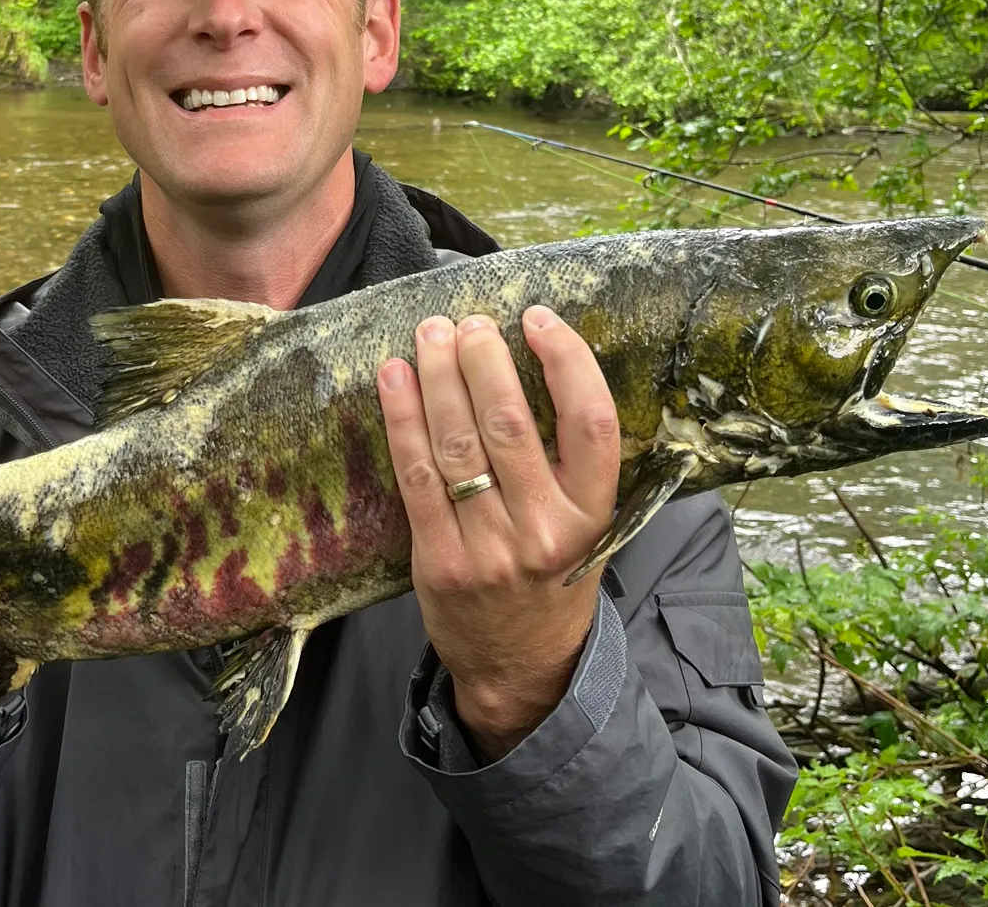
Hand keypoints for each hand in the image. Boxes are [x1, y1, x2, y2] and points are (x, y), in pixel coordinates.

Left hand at [377, 307, 619, 760]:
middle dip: (484, 359)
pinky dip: (402, 418)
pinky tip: (394, 378)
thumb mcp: (590, 527)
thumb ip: (572, 462)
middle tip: (469, 321)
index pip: (591, 422)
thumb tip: (537, 361)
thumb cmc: (555, 577)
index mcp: (593, 514)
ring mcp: (489, 548)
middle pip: (511, 423)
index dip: (566, 360)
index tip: (538, 317)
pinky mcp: (439, 560)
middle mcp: (545, 530)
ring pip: (458, 442)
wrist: (522, 669)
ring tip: (430, 333)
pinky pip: (416, 474)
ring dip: (439, 377)